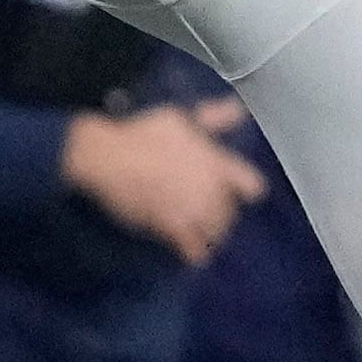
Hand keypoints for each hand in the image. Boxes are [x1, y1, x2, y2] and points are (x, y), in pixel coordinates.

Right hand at [61, 99, 267, 262]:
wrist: (110, 158)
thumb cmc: (145, 134)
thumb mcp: (182, 118)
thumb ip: (215, 117)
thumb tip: (240, 109)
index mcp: (216, 162)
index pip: (250, 185)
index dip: (246, 188)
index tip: (240, 191)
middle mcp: (211, 190)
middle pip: (231, 213)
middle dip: (223, 212)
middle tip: (210, 210)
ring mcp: (193, 211)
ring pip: (216, 232)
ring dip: (211, 232)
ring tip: (201, 230)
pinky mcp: (173, 228)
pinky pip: (193, 249)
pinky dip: (195, 253)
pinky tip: (192, 252)